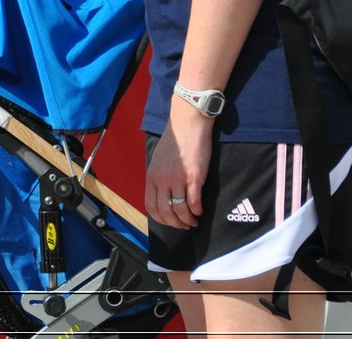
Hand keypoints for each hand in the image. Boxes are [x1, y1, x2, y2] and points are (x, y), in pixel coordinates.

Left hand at [146, 106, 212, 228]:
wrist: (188, 125)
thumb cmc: (175, 142)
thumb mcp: (158, 160)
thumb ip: (159, 177)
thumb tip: (163, 195)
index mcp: (151, 176)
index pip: (151, 206)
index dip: (161, 219)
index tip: (170, 222)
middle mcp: (162, 179)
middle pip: (165, 212)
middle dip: (175, 224)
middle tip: (184, 225)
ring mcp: (177, 179)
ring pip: (180, 210)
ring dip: (188, 220)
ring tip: (194, 221)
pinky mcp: (193, 177)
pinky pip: (194, 202)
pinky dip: (197, 211)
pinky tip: (200, 211)